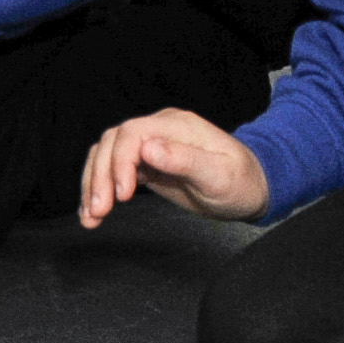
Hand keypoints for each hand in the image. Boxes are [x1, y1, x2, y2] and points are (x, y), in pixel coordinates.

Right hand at [81, 107, 269, 226]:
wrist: (252, 189)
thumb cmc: (242, 182)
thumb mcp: (219, 175)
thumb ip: (184, 160)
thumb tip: (147, 148)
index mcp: (175, 126)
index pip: (130, 134)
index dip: (119, 162)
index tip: (122, 194)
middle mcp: (157, 131)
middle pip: (110, 145)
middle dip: (99, 178)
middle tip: (99, 210)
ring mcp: (148, 147)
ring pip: (104, 157)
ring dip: (93, 185)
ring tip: (91, 216)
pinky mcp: (143, 165)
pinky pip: (111, 172)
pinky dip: (99, 191)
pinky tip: (93, 212)